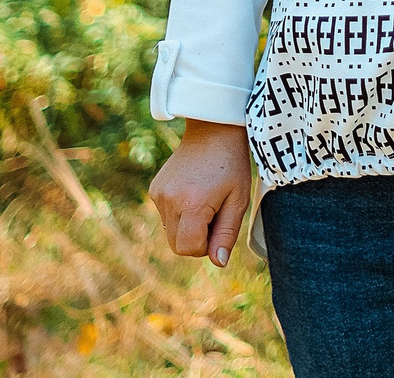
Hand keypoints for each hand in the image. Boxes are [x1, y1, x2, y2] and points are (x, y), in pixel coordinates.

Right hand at [148, 119, 251, 265]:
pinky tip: (193, 192)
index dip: (205, 246)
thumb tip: (218, 262)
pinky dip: (179, 213)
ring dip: (188, 226)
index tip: (218, 226)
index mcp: (192, 204)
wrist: (213, 131)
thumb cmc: (232, 165)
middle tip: (214, 214)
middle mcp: (169, 200)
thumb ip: (227, 233)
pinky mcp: (154, 189)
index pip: (188, 248)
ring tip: (205, 200)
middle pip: (177, 244)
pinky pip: (166, 216)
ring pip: (171, 232)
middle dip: (196, 239)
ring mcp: (159, 194)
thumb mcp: (238, 200)